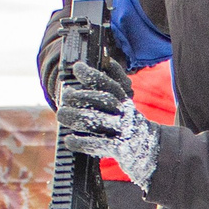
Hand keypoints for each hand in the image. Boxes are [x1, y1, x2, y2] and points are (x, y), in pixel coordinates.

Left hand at [57, 60, 160, 188]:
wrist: (147, 150)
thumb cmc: (126, 123)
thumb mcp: (123, 102)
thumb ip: (113, 82)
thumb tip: (104, 58)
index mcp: (125, 101)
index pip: (110, 84)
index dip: (93, 74)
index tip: (77, 68)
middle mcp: (126, 114)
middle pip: (105, 100)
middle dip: (83, 95)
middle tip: (65, 95)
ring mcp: (124, 132)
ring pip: (99, 121)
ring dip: (77, 117)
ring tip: (61, 114)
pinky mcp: (120, 149)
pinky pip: (100, 145)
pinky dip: (82, 142)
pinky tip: (69, 140)